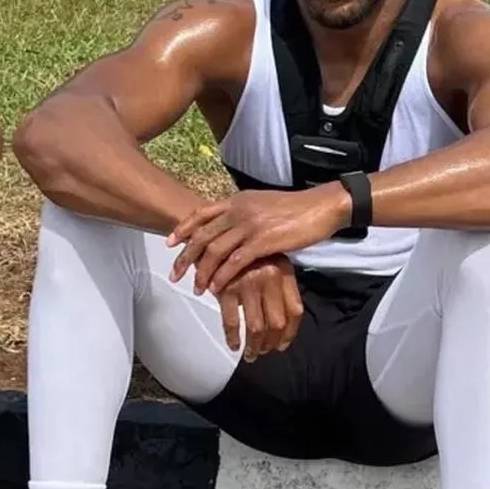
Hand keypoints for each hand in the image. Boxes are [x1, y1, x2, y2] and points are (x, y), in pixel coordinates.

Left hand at [167, 184, 349, 294]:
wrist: (319, 207)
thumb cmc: (294, 208)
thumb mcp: (262, 204)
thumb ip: (243, 213)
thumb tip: (229, 224)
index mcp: (237, 200)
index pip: (201, 213)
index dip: (183, 228)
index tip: (169, 243)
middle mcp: (238, 211)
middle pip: (202, 235)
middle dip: (185, 257)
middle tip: (175, 274)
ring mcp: (249, 226)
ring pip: (214, 250)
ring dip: (202, 272)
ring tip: (196, 288)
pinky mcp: (262, 241)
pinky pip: (234, 262)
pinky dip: (222, 276)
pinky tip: (216, 288)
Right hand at [218, 254, 303, 361]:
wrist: (215, 235)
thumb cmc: (244, 252)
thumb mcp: (270, 261)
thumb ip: (279, 286)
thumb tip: (283, 322)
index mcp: (284, 271)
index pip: (295, 310)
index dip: (290, 332)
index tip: (282, 344)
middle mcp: (269, 277)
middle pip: (277, 322)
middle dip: (271, 343)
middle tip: (265, 351)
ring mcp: (248, 283)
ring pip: (256, 327)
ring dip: (254, 346)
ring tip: (251, 354)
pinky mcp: (227, 288)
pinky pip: (232, 322)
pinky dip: (233, 338)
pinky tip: (234, 344)